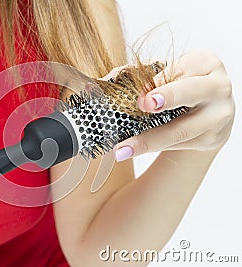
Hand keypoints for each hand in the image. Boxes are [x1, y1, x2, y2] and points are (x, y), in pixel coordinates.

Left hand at [110, 50, 234, 160]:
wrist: (209, 110)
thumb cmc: (179, 86)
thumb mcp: (166, 73)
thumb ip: (138, 74)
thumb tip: (103, 83)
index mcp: (205, 62)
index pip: (178, 69)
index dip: (158, 81)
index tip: (142, 95)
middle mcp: (218, 87)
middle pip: (191, 92)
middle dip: (168, 97)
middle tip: (145, 104)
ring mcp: (218, 116)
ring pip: (181, 129)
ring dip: (149, 140)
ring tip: (123, 149)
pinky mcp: (210, 139)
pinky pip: (178, 144)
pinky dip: (153, 147)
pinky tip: (133, 151)